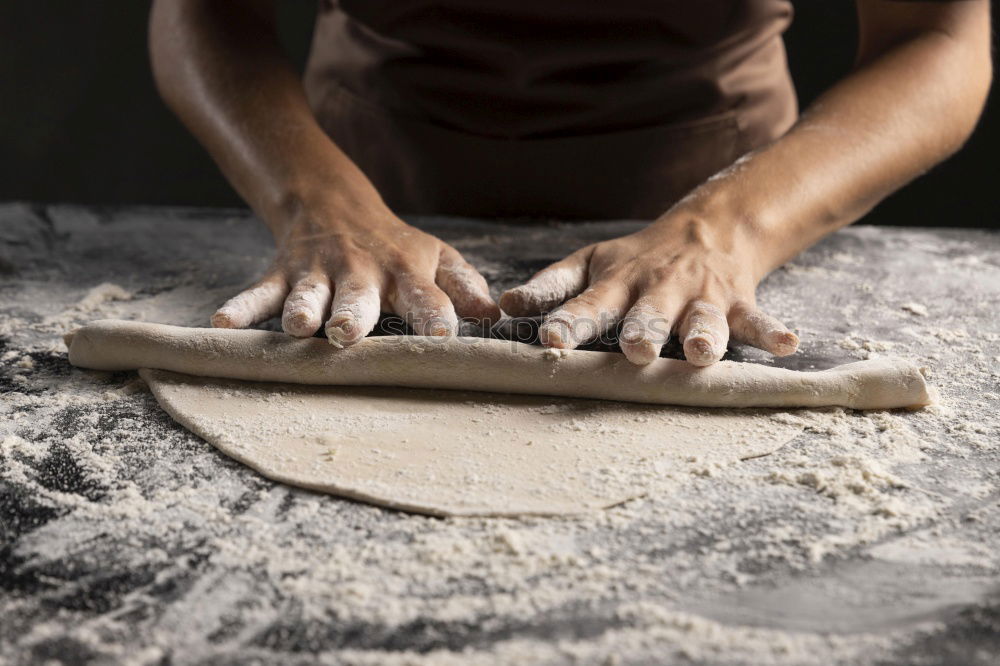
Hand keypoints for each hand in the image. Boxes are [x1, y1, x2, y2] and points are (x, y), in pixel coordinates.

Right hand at [211, 193, 499, 345]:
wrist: (333, 203)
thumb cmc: (395, 245)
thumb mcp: (435, 257)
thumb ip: (464, 286)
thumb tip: (497, 314)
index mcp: (405, 273)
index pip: (426, 296)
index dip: (436, 315)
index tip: (445, 336)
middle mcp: (361, 274)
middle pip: (359, 298)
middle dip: (354, 316)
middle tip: (351, 335)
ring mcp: (318, 274)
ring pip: (308, 294)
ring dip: (303, 309)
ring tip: (298, 327)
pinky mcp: (283, 275)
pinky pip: (259, 292)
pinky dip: (240, 307)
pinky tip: (220, 324)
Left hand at [499, 210, 798, 365]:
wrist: (703, 229)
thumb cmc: (634, 259)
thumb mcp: (589, 265)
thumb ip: (551, 288)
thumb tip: (503, 306)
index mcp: (615, 282)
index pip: (587, 303)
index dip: (568, 321)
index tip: (549, 340)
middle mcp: (656, 289)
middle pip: (647, 313)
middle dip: (641, 331)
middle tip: (634, 351)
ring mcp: (698, 296)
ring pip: (701, 317)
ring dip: (703, 334)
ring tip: (705, 352)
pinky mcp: (735, 302)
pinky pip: (755, 319)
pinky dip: (772, 332)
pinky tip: (789, 344)